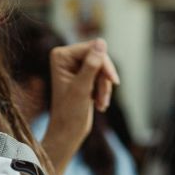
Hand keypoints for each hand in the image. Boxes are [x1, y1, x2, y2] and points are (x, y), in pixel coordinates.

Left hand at [40, 39, 119, 171]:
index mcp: (61, 56)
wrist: (68, 133)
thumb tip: (101, 42)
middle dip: (104, 79)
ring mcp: (75, 66)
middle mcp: (67, 57)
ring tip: (101, 104)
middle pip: (99, 57)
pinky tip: (100, 104)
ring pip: (103, 68)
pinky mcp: (83, 75)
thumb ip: (92, 65)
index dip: (104, 65)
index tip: (113, 82)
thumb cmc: (70, 112)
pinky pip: (102, 75)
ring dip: (104, 87)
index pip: (92, 49)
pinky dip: (103, 90)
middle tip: (104, 99)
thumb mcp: (82, 87)